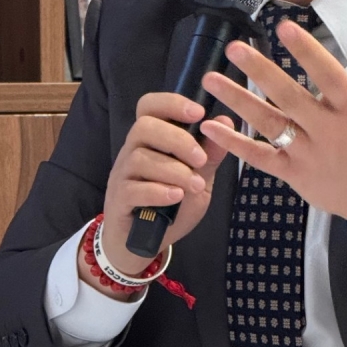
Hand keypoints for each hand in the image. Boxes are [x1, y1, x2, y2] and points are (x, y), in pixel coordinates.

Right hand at [80, 92, 233, 294]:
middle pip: (144, 127)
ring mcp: (122, 175)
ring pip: (140, 158)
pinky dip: (158, 191)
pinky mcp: (118, 199)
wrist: (144, 243)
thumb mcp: (199, 179)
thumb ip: (211, 155)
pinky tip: (176, 197)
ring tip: (195, 186)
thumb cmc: (171, 206)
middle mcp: (132, 151)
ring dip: (174, 170)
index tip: (199, 112)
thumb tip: (228, 123)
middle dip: (177, 140)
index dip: (172, 103)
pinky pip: (133, 188)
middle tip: (200, 159)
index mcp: (151, 140)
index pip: (149, 106)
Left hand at [200, 2, 346, 231]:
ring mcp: (308, 153)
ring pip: (268, 124)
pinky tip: (210, 126)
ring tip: (210, 79)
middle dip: (260, 72)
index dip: (306, 51)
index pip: (328, 75)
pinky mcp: (292, 174)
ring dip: (237, 101)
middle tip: (234, 48)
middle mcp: (329, 130)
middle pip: (290, 97)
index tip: (283, 27)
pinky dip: (233, 143)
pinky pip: (259, 157)